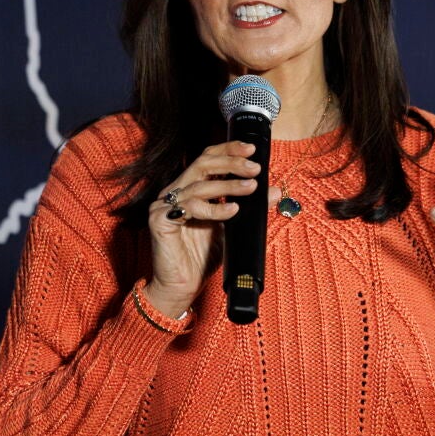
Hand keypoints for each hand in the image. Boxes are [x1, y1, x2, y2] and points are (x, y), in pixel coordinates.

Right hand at [145, 141, 260, 317]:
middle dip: (231, 162)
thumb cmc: (203, 256)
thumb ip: (251, 207)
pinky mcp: (160, 221)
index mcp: (190, 189)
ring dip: (228, 185)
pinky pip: (190, 208)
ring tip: (251, 188)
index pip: (207, 159)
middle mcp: (176, 192)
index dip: (228, 150)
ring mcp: (165, 205)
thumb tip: (274, 190)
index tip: (251, 149)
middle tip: (254, 168)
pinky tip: (232, 211)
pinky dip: (215, 208)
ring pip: (199, 184)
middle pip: (202, 164)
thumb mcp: (233, 227)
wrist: (182, 285)